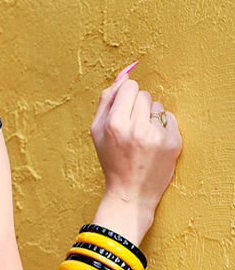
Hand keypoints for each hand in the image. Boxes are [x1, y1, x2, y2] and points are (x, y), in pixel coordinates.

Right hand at [90, 68, 181, 244]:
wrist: (129, 194)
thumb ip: (106, 100)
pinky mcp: (172, 143)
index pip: (129, 86)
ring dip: (151, 118)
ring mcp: (156, 136)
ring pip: (158, 105)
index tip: (124, 113)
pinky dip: (163, 129)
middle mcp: (135, 129)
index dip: (126, 99)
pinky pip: (170, 118)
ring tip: (142, 139)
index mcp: (114, 124)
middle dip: (139, 108)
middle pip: (144, 94)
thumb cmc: (112, 161)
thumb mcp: (97, 131)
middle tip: (132, 130)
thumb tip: (124, 74)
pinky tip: (154, 145)